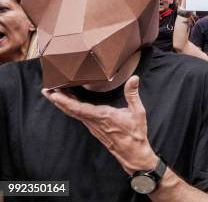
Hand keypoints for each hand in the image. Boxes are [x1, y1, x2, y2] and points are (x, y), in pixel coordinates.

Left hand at [42, 76, 157, 174]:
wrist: (132, 152)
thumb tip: (134, 78)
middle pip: (70, 110)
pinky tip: (70, 102)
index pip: (78, 108)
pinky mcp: (94, 127)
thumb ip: (133, 94)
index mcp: (102, 116)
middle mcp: (93, 121)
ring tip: (53, 93)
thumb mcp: (138, 112)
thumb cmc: (135, 133)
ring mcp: (92, 125)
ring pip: (73, 113)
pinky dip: (71, 107)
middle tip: (46, 89)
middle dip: (57, 100)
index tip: (54, 93)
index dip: (64, 101)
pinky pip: (78, 116)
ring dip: (62, 103)